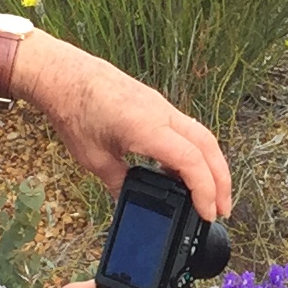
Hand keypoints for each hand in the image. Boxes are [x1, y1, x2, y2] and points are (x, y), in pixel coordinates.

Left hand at [18, 35, 232, 221]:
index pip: (191, 161)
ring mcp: (162, 107)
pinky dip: (195, 152)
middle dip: (221, 180)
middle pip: (208, 147)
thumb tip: (131, 201)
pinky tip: (184, 171)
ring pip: (202, 136)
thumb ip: (117, 183)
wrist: (65, 74)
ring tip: (210, 194)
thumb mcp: (93, 158)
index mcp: (147, 128)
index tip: (207, 213)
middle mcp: (162, 114)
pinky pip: (186, 129)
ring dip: (212, 165)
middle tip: (222, 209)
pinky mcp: (156, 105)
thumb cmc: (74, 109)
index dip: (205, 190)